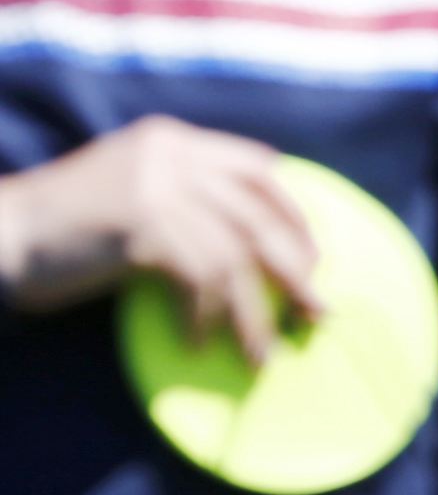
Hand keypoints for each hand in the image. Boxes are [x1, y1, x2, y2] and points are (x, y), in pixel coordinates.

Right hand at [0, 115, 324, 359]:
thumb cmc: (64, 229)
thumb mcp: (131, 189)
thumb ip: (185, 196)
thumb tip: (254, 244)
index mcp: (172, 142)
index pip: (259, 169)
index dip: (293, 215)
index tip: (315, 255)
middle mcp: (171, 158)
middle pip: (258, 218)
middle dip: (295, 270)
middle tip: (317, 311)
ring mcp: (156, 189)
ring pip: (234, 259)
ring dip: (254, 314)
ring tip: (263, 353)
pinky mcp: (141, 227)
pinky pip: (198, 281)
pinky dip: (204, 317)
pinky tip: (200, 343)